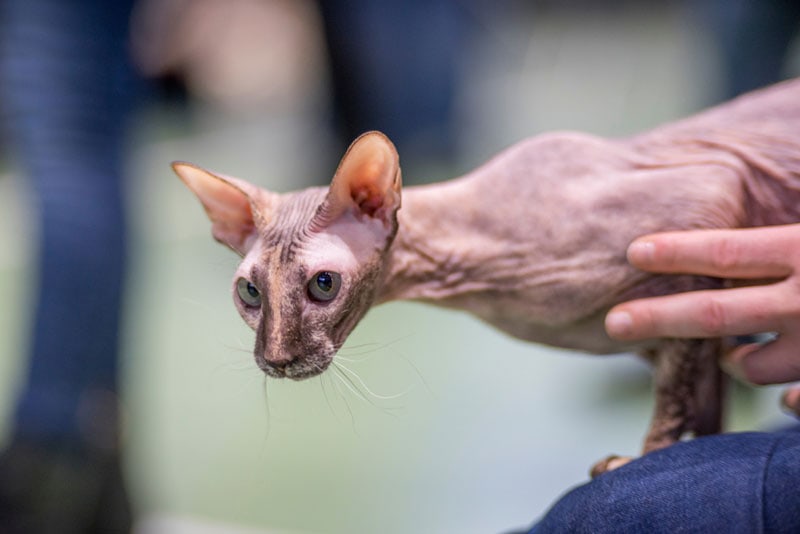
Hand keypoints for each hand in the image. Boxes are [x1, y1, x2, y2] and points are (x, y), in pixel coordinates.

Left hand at [605, 224, 799, 385]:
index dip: (675, 254)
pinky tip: (786, 398)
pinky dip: (788, 400)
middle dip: (658, 318)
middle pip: (715, 314)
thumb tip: (765, 186)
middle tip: (616, 323)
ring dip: (730, 362)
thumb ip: (784, 225)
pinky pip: (798, 403)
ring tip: (725, 356)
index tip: (635, 252)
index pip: (725, 252)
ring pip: (753, 367)